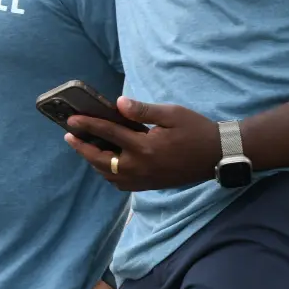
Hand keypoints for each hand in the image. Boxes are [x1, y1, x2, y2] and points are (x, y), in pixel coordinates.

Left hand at [63, 97, 221, 191]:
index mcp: (144, 147)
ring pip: (108, 175)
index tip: (71, 120)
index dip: (87, 125)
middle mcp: (140, 167)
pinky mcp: (150, 185)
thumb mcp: (171, 114)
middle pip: (100, 159)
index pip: (107, 134)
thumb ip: (142, 110)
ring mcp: (144, 179)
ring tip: (85, 147)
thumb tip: (118, 103)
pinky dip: (108, 174)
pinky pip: (121, 183)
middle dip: (82, 147)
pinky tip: (107, 162)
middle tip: (70, 136)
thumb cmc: (196, 130)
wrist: (218, 155)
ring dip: (94, 161)